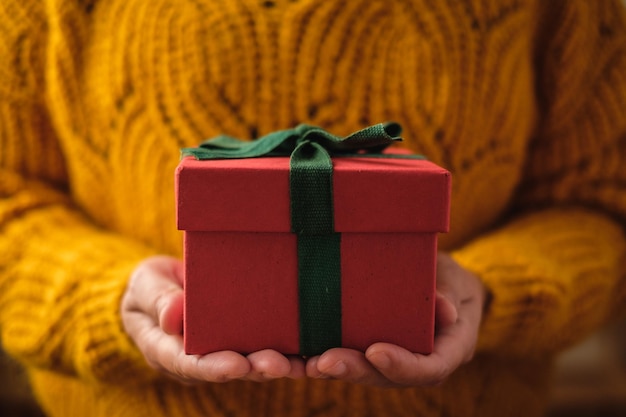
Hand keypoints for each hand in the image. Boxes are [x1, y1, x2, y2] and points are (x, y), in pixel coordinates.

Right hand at [120, 256, 305, 383]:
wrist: (161, 288)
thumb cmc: (150, 286)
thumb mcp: (145, 286)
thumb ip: (157, 299)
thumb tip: (172, 315)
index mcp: (169, 349)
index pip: (190, 363)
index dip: (213, 367)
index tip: (235, 366)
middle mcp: (199, 358)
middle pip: (229, 368)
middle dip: (255, 368)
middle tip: (278, 365)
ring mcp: (223, 350)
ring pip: (252, 363)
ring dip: (278, 364)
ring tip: (302, 364)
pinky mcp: (243, 339)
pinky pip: (265, 346)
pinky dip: (289, 351)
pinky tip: (312, 351)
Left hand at [305, 252, 486, 386]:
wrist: (442, 284)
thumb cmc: (450, 278)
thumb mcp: (456, 278)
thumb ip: (450, 292)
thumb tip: (446, 310)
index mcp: (449, 350)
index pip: (429, 368)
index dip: (402, 365)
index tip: (375, 352)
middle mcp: (420, 363)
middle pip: (388, 377)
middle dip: (356, 370)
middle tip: (326, 362)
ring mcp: (395, 360)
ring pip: (367, 373)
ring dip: (337, 370)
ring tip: (309, 363)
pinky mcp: (373, 352)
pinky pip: (353, 359)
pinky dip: (328, 358)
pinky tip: (303, 356)